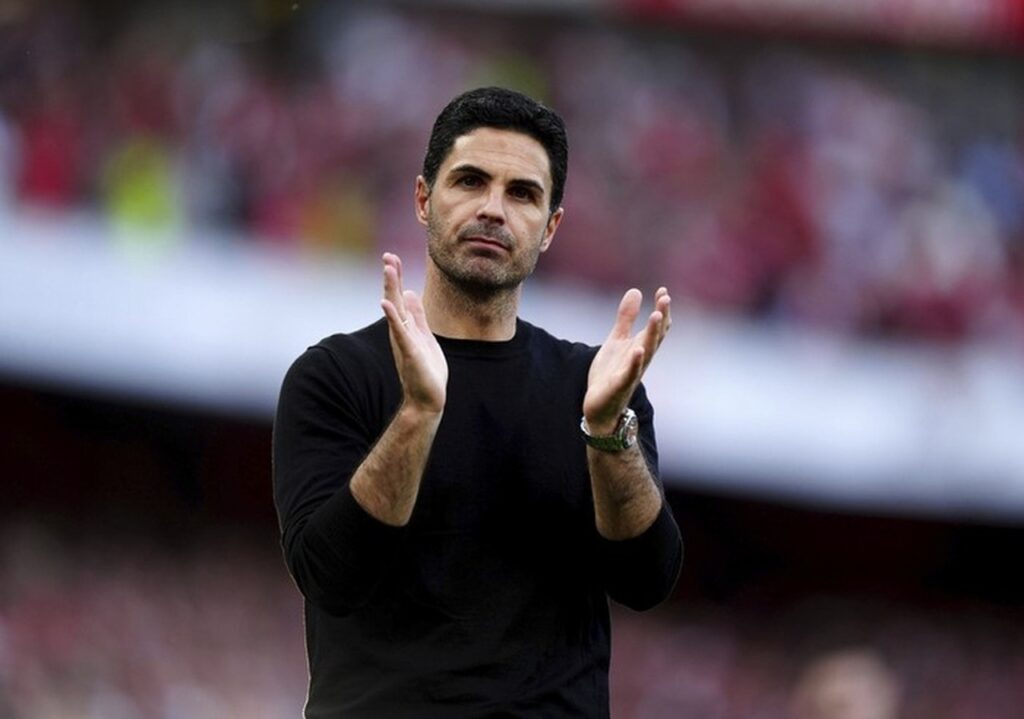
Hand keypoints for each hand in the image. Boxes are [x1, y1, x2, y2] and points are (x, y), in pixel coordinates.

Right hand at [380, 253, 447, 414]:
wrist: (427, 398)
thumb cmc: (426, 370)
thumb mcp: (424, 336)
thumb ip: (417, 316)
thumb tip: (411, 293)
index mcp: (406, 326)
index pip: (399, 297)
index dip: (396, 278)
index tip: (392, 257)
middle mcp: (401, 331)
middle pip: (394, 299)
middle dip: (392, 278)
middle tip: (387, 256)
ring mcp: (404, 341)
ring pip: (396, 311)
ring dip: (392, 289)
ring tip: (388, 270)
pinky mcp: (410, 352)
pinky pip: (400, 332)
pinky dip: (393, 317)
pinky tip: (387, 303)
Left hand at [583, 287, 670, 433]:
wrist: (600, 406)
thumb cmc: (611, 373)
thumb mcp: (617, 340)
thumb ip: (626, 318)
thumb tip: (636, 291)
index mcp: (640, 347)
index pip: (656, 327)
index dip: (661, 309)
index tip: (663, 291)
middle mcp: (640, 359)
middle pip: (654, 336)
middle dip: (661, 318)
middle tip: (665, 299)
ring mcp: (632, 372)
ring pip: (646, 352)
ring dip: (652, 335)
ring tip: (656, 315)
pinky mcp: (619, 385)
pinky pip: (630, 373)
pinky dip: (635, 362)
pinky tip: (638, 349)